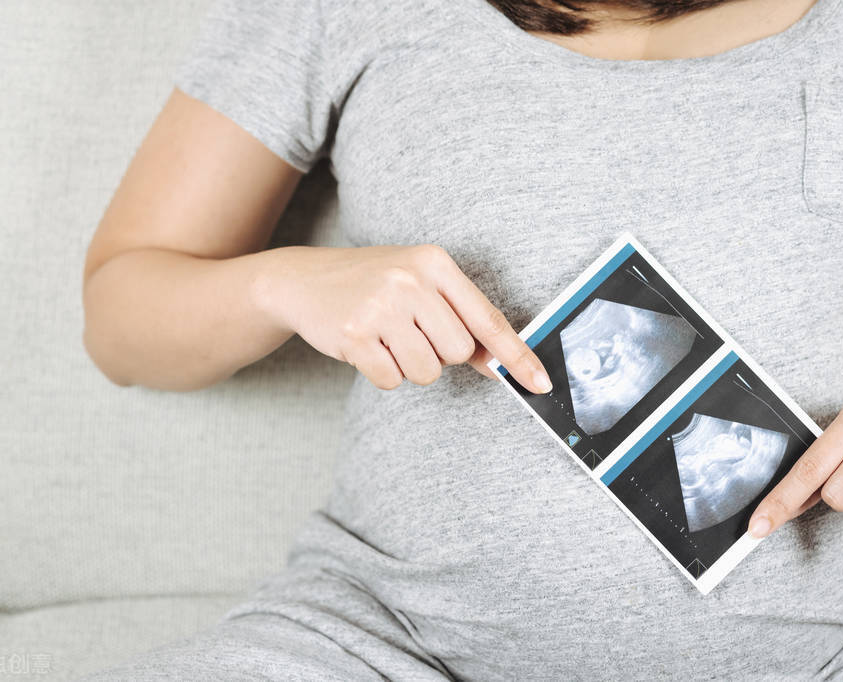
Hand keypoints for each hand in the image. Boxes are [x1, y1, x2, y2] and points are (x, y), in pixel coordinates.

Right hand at [251, 243, 551, 392]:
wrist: (304, 280)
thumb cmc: (373, 284)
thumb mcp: (420, 286)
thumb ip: (461, 320)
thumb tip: (500, 363)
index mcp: (434, 263)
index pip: (487, 318)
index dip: (516, 355)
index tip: (538, 382)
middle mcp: (409, 280)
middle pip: (457, 351)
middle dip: (438, 353)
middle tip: (409, 331)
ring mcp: (380, 306)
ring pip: (426, 371)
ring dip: (409, 365)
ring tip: (386, 337)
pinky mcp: (354, 335)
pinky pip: (391, 380)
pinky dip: (382, 372)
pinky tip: (366, 346)